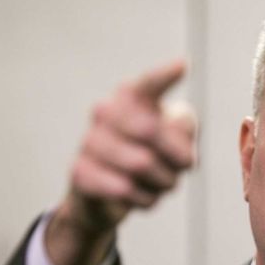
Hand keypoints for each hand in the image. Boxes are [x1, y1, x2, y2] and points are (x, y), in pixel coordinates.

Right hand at [46, 61, 195, 264]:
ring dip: (163, 182)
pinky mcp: (80, 172)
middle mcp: (105, 111)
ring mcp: (89, 141)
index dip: (165, 75)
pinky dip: (143, 198)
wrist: (107, 196)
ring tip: (159, 182)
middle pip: (151, 130)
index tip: (184, 65)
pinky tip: (139, 195)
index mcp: (131, 96)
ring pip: (142, 164)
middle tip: (182, 168)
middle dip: (176, 156)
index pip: (149, 83)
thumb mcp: (176, 142)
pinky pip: (125, 188)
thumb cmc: (149, 157)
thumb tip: (177, 125)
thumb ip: (184, 129)